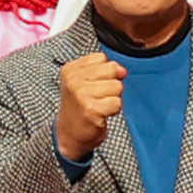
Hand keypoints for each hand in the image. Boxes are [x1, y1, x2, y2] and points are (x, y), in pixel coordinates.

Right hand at [55, 47, 125, 163]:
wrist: (69, 135)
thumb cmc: (80, 107)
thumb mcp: (85, 82)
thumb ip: (105, 70)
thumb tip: (122, 71)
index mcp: (70, 69)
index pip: (101, 58)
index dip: (104, 73)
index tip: (92, 86)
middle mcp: (73, 80)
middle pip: (111, 70)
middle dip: (110, 84)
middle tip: (97, 97)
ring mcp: (81, 95)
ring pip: (117, 86)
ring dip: (112, 98)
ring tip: (99, 106)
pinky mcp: (91, 110)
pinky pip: (117, 103)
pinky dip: (113, 110)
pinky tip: (101, 114)